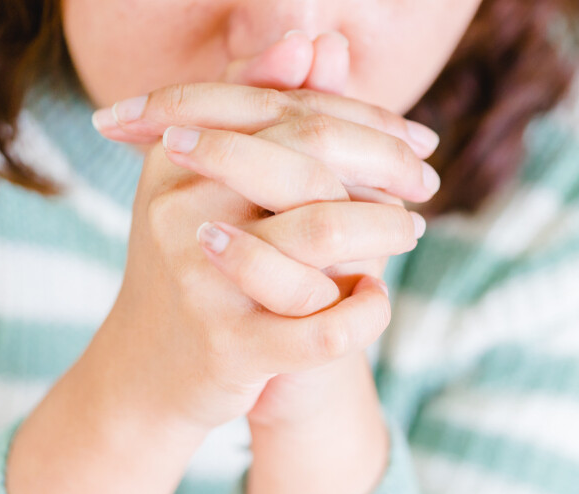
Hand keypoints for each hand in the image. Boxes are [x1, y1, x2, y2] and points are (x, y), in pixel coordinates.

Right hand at [93, 79, 435, 433]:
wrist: (152, 369)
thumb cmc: (203, 265)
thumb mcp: (218, 184)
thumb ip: (266, 113)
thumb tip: (318, 40)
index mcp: (179, 157)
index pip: (290, 110)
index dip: (367, 118)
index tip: (418, 139)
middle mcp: (182, 209)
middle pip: (309, 156)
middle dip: (386, 164)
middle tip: (425, 182)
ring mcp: (203, 280)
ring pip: (323, 231)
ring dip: (386, 228)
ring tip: (410, 231)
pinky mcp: (231, 348)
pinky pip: (324, 328)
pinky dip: (368, 312)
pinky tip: (376, 298)